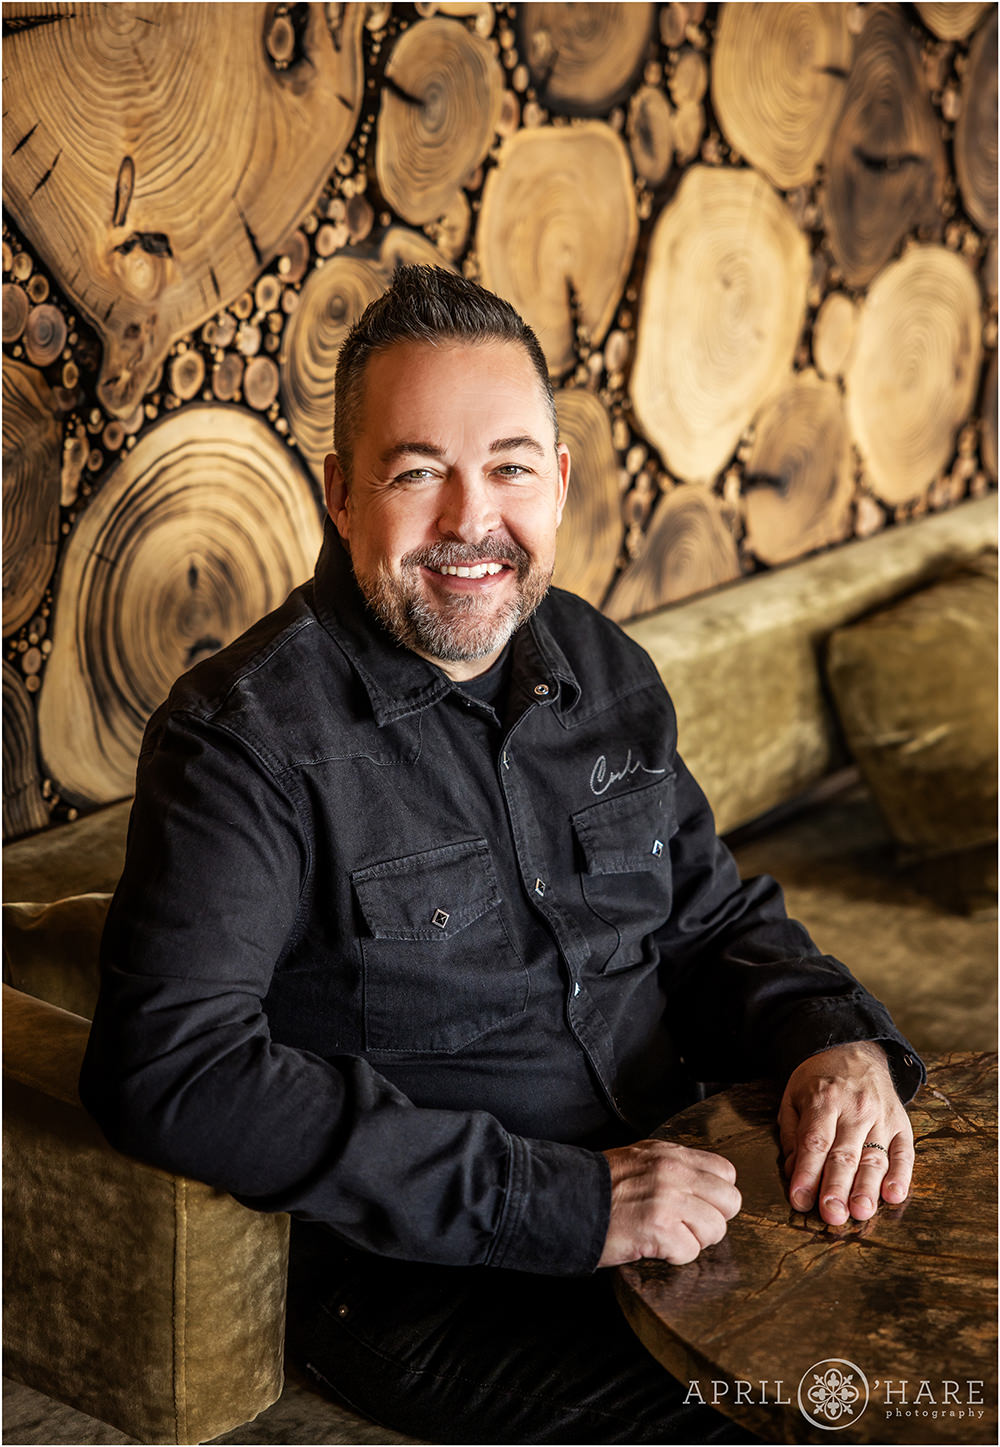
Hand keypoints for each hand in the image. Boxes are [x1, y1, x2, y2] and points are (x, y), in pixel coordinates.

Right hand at [598, 1138, 740, 1266]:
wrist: (567, 1200)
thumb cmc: (602, 1186)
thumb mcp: (642, 1160)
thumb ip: (675, 1168)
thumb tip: (706, 1189)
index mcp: (671, 1154)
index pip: (726, 1172)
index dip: (715, 1196)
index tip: (697, 1206)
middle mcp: (674, 1172)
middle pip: (730, 1202)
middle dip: (712, 1220)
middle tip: (685, 1226)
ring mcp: (668, 1199)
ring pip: (715, 1229)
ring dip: (694, 1240)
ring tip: (667, 1235)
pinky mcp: (658, 1228)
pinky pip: (690, 1252)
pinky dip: (674, 1256)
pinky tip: (653, 1245)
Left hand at [779, 1041, 913, 1225]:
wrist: (854, 1050)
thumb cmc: (818, 1081)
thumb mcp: (793, 1098)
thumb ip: (793, 1136)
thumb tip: (793, 1175)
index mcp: (823, 1100)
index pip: (815, 1142)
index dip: (807, 1173)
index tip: (800, 1200)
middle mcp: (855, 1109)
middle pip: (845, 1154)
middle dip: (837, 1187)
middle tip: (832, 1215)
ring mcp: (882, 1116)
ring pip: (874, 1157)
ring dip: (868, 1188)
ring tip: (861, 1212)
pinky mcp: (902, 1123)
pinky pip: (904, 1152)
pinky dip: (901, 1175)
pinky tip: (894, 1195)